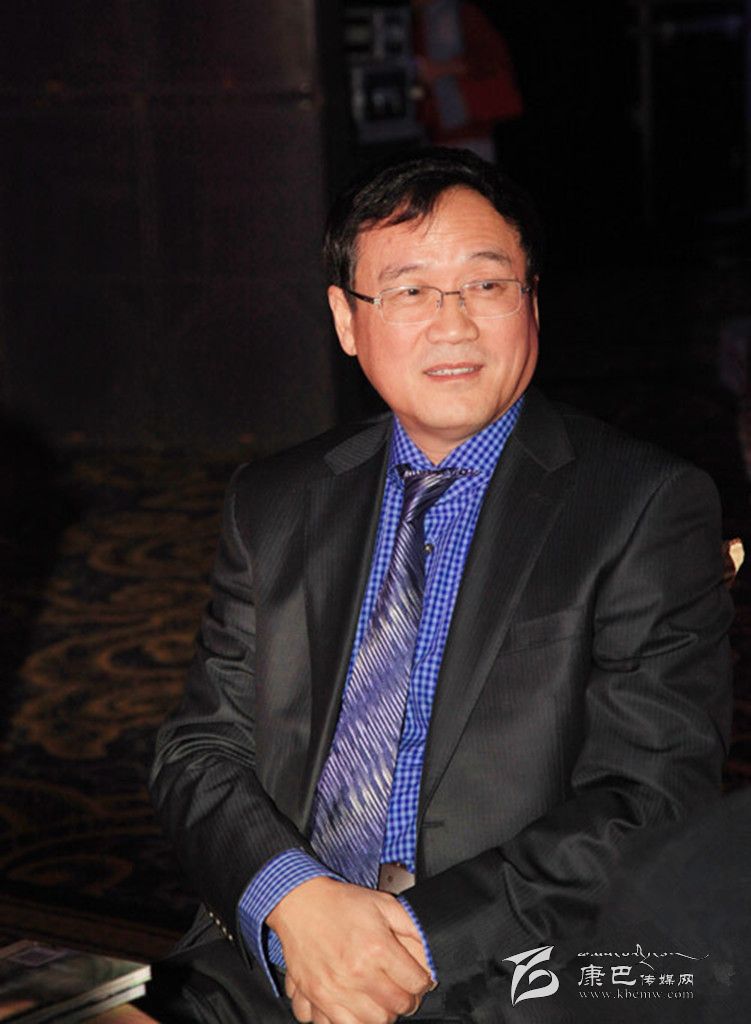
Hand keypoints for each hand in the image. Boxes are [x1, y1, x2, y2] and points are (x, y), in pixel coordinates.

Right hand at [267, 877, 432, 1023]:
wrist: (299, 903)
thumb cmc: (341, 903)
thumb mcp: (383, 903)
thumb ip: (411, 926)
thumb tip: (432, 950)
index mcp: (376, 948)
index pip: (415, 983)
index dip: (422, 981)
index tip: (418, 978)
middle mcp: (356, 972)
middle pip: (396, 1007)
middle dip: (405, 1000)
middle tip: (400, 988)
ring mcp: (335, 989)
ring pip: (372, 1023)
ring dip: (381, 1013)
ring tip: (379, 998)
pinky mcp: (317, 997)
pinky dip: (352, 1020)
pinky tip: (356, 1005)